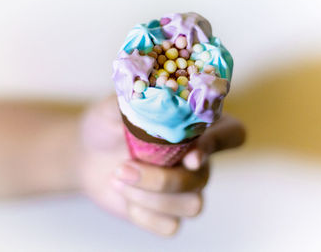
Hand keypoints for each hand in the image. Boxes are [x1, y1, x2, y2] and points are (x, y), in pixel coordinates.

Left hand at [79, 96, 244, 235]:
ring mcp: (185, 188)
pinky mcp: (168, 212)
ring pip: (193, 205)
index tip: (191, 155)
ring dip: (151, 197)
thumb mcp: (113, 107)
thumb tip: (146, 94)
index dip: (220, 144)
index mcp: (195, 128)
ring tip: (118, 178)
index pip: (233, 133)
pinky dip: (143, 215)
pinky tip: (125, 196)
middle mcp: (198, 159)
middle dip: (163, 179)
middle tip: (124, 167)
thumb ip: (133, 101)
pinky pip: (171, 225)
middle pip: (204, 176)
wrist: (87, 155)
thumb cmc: (106, 125)